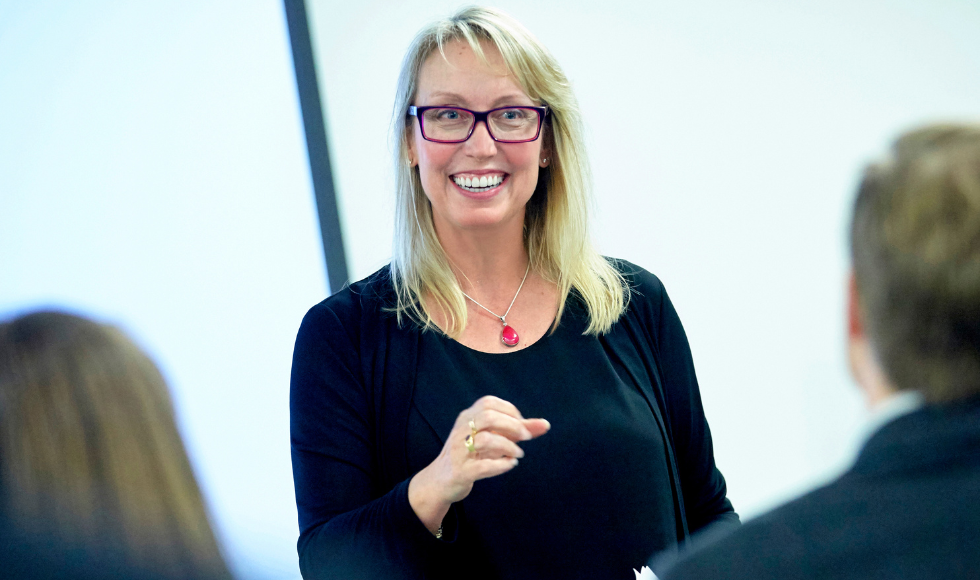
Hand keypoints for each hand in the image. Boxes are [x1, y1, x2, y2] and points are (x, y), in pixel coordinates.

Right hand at [408, 395, 549, 533]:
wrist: (440, 481)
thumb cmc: (470, 455)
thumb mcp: (492, 439)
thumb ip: (518, 430)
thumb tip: (545, 424)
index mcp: (467, 418)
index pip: (489, 402)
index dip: (510, 410)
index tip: (522, 424)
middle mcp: (461, 430)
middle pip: (488, 417)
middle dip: (512, 426)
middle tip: (525, 438)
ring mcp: (460, 451)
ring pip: (485, 440)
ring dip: (508, 446)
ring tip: (518, 454)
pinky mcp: (461, 472)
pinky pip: (483, 466)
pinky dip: (501, 465)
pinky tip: (510, 465)